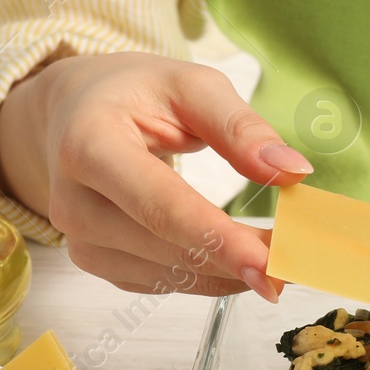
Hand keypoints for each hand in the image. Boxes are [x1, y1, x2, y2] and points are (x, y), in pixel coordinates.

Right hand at [0, 51, 312, 297]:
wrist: (72, 112)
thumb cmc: (135, 93)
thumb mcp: (191, 86)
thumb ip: (240, 127)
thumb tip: (292, 171)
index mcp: (88, 144)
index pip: (158, 203)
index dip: (216, 238)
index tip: (269, 262)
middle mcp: (72, 200)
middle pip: (164, 246)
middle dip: (236, 258)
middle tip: (298, 259)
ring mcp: (80, 239)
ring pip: (167, 274)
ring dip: (229, 273)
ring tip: (277, 255)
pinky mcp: (96, 262)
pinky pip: (161, 283)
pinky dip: (208, 276)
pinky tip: (239, 261)